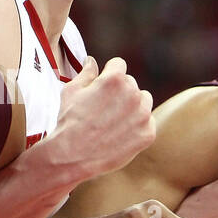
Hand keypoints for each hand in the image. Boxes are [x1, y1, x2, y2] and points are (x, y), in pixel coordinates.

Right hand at [51, 57, 154, 180]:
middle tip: (103, 110)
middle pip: (131, 84)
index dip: (108, 75)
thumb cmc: (69, 121)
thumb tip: (91, 61)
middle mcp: (133, 93)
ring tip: (113, 121)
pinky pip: (147, 123)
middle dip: (119, 92)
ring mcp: (142, 114)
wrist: (73, 156)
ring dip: (132, 107)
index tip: (101, 87)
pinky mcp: (148, 133)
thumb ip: (86, 73)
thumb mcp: (71, 91)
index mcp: (115, 79)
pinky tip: (120, 134)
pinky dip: (137, 127)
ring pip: (143, 101)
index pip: (118, 65)